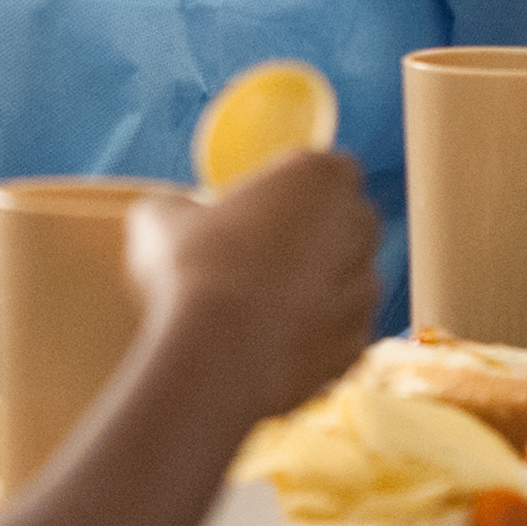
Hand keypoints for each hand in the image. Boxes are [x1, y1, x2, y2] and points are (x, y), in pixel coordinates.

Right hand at [123, 151, 380, 421]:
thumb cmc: (194, 268)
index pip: (324, 168)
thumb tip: (169, 217)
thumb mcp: (161, 216)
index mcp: (322, 176)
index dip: (290, 188)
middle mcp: (358, 226)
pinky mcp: (358, 344)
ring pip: (346, 280)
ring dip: (315, 288)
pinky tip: (269, 345)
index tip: (254, 209)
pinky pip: (338, 333)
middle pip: (345, 221)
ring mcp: (365, 289)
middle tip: (255, 256)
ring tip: (258, 309)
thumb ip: (180, 207)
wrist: (219, 357)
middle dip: (312, 234)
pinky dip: (313, 337)